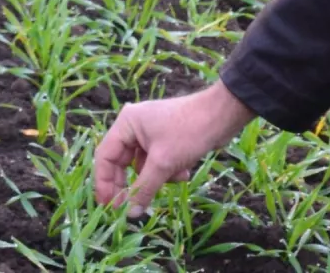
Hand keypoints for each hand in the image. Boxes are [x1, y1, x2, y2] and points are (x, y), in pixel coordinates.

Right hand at [93, 81, 253, 216]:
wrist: (225, 114)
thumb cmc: (189, 132)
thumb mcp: (163, 163)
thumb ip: (143, 189)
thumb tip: (129, 214)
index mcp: (127, 123)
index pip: (105, 157)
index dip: (104, 183)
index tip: (108, 207)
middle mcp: (136, 126)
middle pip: (124, 163)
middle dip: (136, 183)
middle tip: (133, 206)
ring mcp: (152, 132)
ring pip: (144, 165)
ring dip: (159, 177)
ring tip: (176, 177)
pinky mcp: (168, 139)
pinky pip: (159, 162)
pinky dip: (170, 170)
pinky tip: (185, 172)